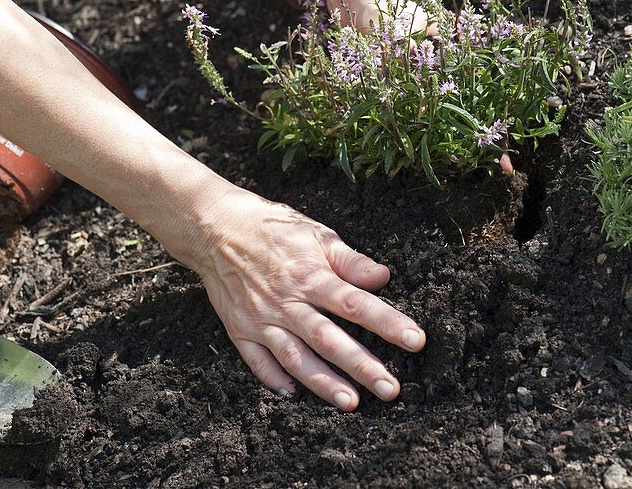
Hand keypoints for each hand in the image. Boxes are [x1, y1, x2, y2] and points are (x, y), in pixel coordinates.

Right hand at [172, 183, 425, 410]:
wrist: (215, 227)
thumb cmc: (273, 228)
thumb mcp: (316, 234)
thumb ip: (350, 261)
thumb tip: (383, 278)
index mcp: (310, 275)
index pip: (355, 303)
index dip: (387, 322)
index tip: (416, 340)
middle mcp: (287, 302)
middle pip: (329, 339)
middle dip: (362, 366)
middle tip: (392, 389)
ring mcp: (261, 319)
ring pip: (296, 357)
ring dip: (324, 383)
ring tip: (352, 403)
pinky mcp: (239, 329)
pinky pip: (257, 361)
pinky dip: (274, 380)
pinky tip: (294, 394)